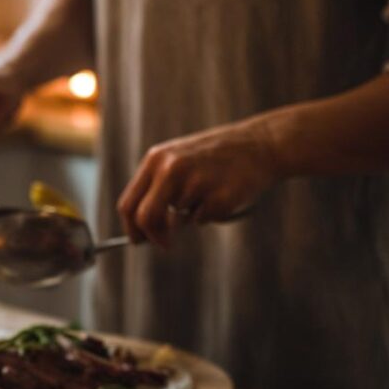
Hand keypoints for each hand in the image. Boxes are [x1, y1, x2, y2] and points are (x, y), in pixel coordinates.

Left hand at [117, 119, 283, 246]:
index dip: (132, 228)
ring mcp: (196, 181)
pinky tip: (225, 192)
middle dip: (153, 237)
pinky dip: (212, 214)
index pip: (129, 203)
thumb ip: (157, 190)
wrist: (260, 144)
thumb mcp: (178, 161)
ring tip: (211, 191)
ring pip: (180, 219)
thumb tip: (142, 233)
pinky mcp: (219, 195)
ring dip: (193, 214)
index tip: (139, 240)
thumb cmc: (215, 158)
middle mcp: (171, 168)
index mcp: (156, 159)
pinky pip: (204, 219)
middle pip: (146, 217)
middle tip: (165, 245)